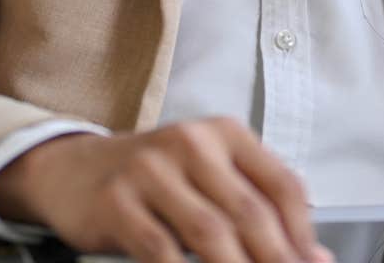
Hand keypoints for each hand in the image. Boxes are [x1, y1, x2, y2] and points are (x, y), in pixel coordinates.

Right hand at [0, 118, 331, 262]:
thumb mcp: (206, 178)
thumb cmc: (153, 180)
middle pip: (250, 213)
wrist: (71, 169)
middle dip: (277, 260)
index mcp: (223, 133)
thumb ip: (254, 207)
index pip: (282, 185)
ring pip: (210, 233)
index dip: (304, 235)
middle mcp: (190, 142)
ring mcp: (150, 170)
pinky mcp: (116, 202)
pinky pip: (160, 250)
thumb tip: (313, 256)